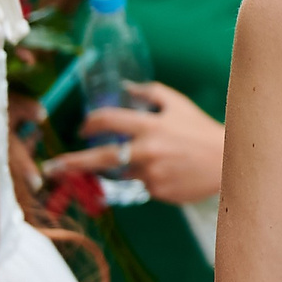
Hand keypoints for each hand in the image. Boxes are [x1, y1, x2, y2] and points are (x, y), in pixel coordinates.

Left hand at [51, 81, 226, 204]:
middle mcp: (146, 151)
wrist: (229, 161)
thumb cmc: (202, 129)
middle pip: (98, 158)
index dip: (89, 122)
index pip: (107, 120)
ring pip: (123, 173)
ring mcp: (151, 175)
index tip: (81, 128)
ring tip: (155, 159)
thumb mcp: (178, 104)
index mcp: (150, 125)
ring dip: (126, 167)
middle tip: (52, 168)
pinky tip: (170, 170)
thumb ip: (150, 92)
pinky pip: (142, 185)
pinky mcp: (158, 193)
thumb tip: (125, 88)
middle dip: (71, 162)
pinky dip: (148, 178)